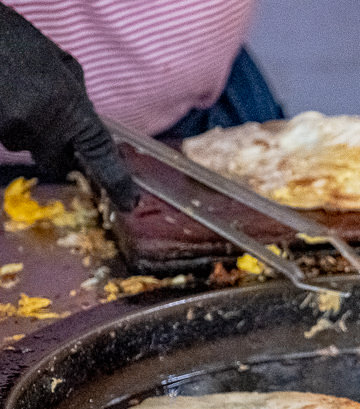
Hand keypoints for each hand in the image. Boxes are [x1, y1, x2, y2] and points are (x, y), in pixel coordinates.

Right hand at [0, 6, 138, 210]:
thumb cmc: (17, 39)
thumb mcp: (62, 64)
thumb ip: (77, 100)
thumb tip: (85, 121)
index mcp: (69, 109)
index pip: (100, 155)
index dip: (116, 182)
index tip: (129, 201)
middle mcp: (41, 128)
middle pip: (56, 162)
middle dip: (58, 150)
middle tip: (53, 125)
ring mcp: (11, 132)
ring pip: (26, 146)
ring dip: (28, 129)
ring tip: (19, 92)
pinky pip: (5, 135)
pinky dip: (8, 120)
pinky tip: (7, 95)